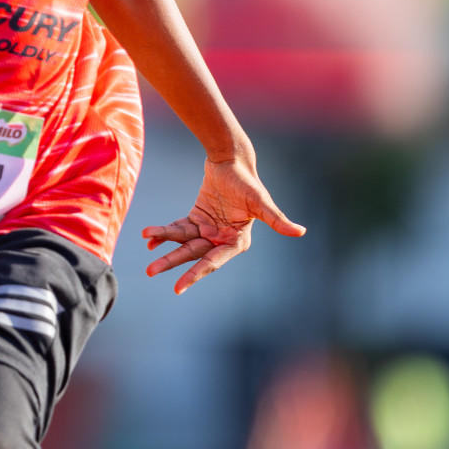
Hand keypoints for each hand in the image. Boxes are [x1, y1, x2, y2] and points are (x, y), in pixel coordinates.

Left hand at [142, 154, 304, 294]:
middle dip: (172, 263)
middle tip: (150, 271)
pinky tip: (149, 239)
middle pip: (193, 254)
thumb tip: (301, 232)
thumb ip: (276, 219)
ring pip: (182, 242)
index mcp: (237, 241)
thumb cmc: (247, 181)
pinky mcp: (196, 219)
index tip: (179, 287)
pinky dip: (164, 234)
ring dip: (164, 247)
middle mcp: (221, 239)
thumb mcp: (260, 201)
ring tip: (147, 251)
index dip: (196, 273)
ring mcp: (208, 230)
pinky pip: (178, 229)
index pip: (212, 261)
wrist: (232, 161)